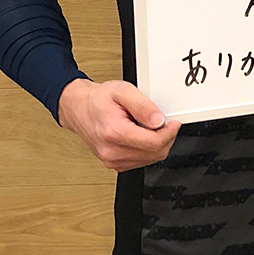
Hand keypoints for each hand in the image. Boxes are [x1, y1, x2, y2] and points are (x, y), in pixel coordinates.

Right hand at [58, 78, 181, 171]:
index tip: (174, 123)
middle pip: (154, 154)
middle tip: (166, 123)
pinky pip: (140, 161)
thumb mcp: (123, 91)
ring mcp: (111, 160)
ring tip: (150, 126)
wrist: (79, 108)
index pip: (153, 143)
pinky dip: (147, 149)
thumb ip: (143, 106)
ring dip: (157, 144)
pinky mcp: (113, 163)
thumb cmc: (98, 99)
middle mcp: (111, 151)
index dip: (170, 133)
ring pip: (149, 160)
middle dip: (166, 138)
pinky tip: (142, 135)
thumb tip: (159, 120)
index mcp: (114, 132)